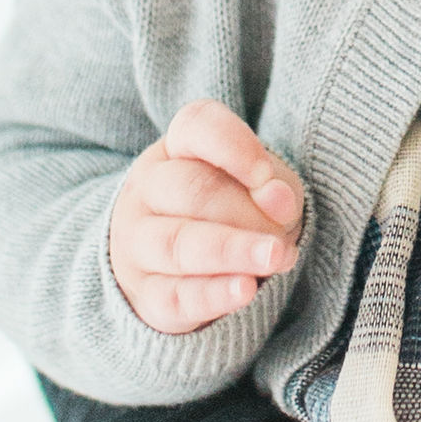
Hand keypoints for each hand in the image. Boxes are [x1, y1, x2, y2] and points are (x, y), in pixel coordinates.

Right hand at [109, 99, 304, 331]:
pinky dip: (213, 294)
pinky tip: (246, 291)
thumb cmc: (234, 209)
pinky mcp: (144, 294)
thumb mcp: (262, 185)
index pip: (196, 127)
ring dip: (232, 251)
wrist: (182, 267)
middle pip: (191, 190)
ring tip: (275, 258)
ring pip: (178, 244)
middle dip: (245, 212)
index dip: (233, 146)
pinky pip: (175, 295)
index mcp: (176, 148)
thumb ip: (274, 185)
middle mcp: (147, 189)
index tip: (265, 174)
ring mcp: (137, 243)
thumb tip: (278, 199)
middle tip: (283, 236)